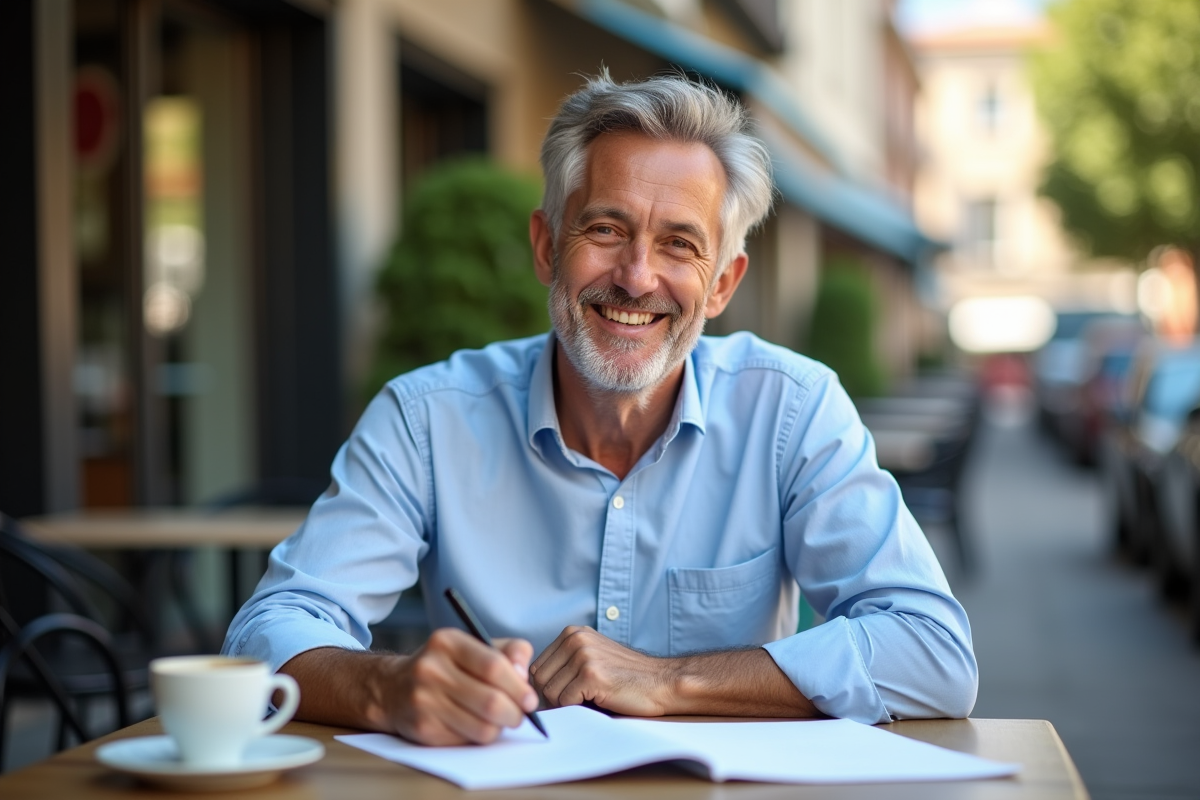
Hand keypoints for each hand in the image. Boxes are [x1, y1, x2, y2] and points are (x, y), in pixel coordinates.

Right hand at [388, 628, 538, 744]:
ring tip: (495, 720)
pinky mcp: (421, 728)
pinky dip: (476, 737)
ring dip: (498, 728)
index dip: (518, 687)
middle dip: (514, 714)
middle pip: (491, 702)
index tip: (530, 700)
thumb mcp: (474, 646)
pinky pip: (466, 741)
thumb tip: (524, 676)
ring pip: (482, 728)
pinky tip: (470, 724)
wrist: (393, 688)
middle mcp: (431, 669)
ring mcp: (423, 700)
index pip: (493, 666)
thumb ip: (509, 652)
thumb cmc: (446, 666)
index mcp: (448, 642)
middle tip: (519, 715)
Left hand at [529, 626, 675, 715]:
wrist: (661, 682)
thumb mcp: (591, 658)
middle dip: (552, 697)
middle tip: (574, 703)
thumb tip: (528, 688)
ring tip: (588, 700)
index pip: (536, 667)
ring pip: (549, 692)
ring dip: (565, 704)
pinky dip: (576, 708)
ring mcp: (582, 655)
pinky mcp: (591, 674)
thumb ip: (563, 665)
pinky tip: (597, 701)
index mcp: (572, 633)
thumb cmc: (625, 677)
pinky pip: (565, 701)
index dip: (546, 687)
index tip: (562, 697)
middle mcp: (575, 639)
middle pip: (539, 679)